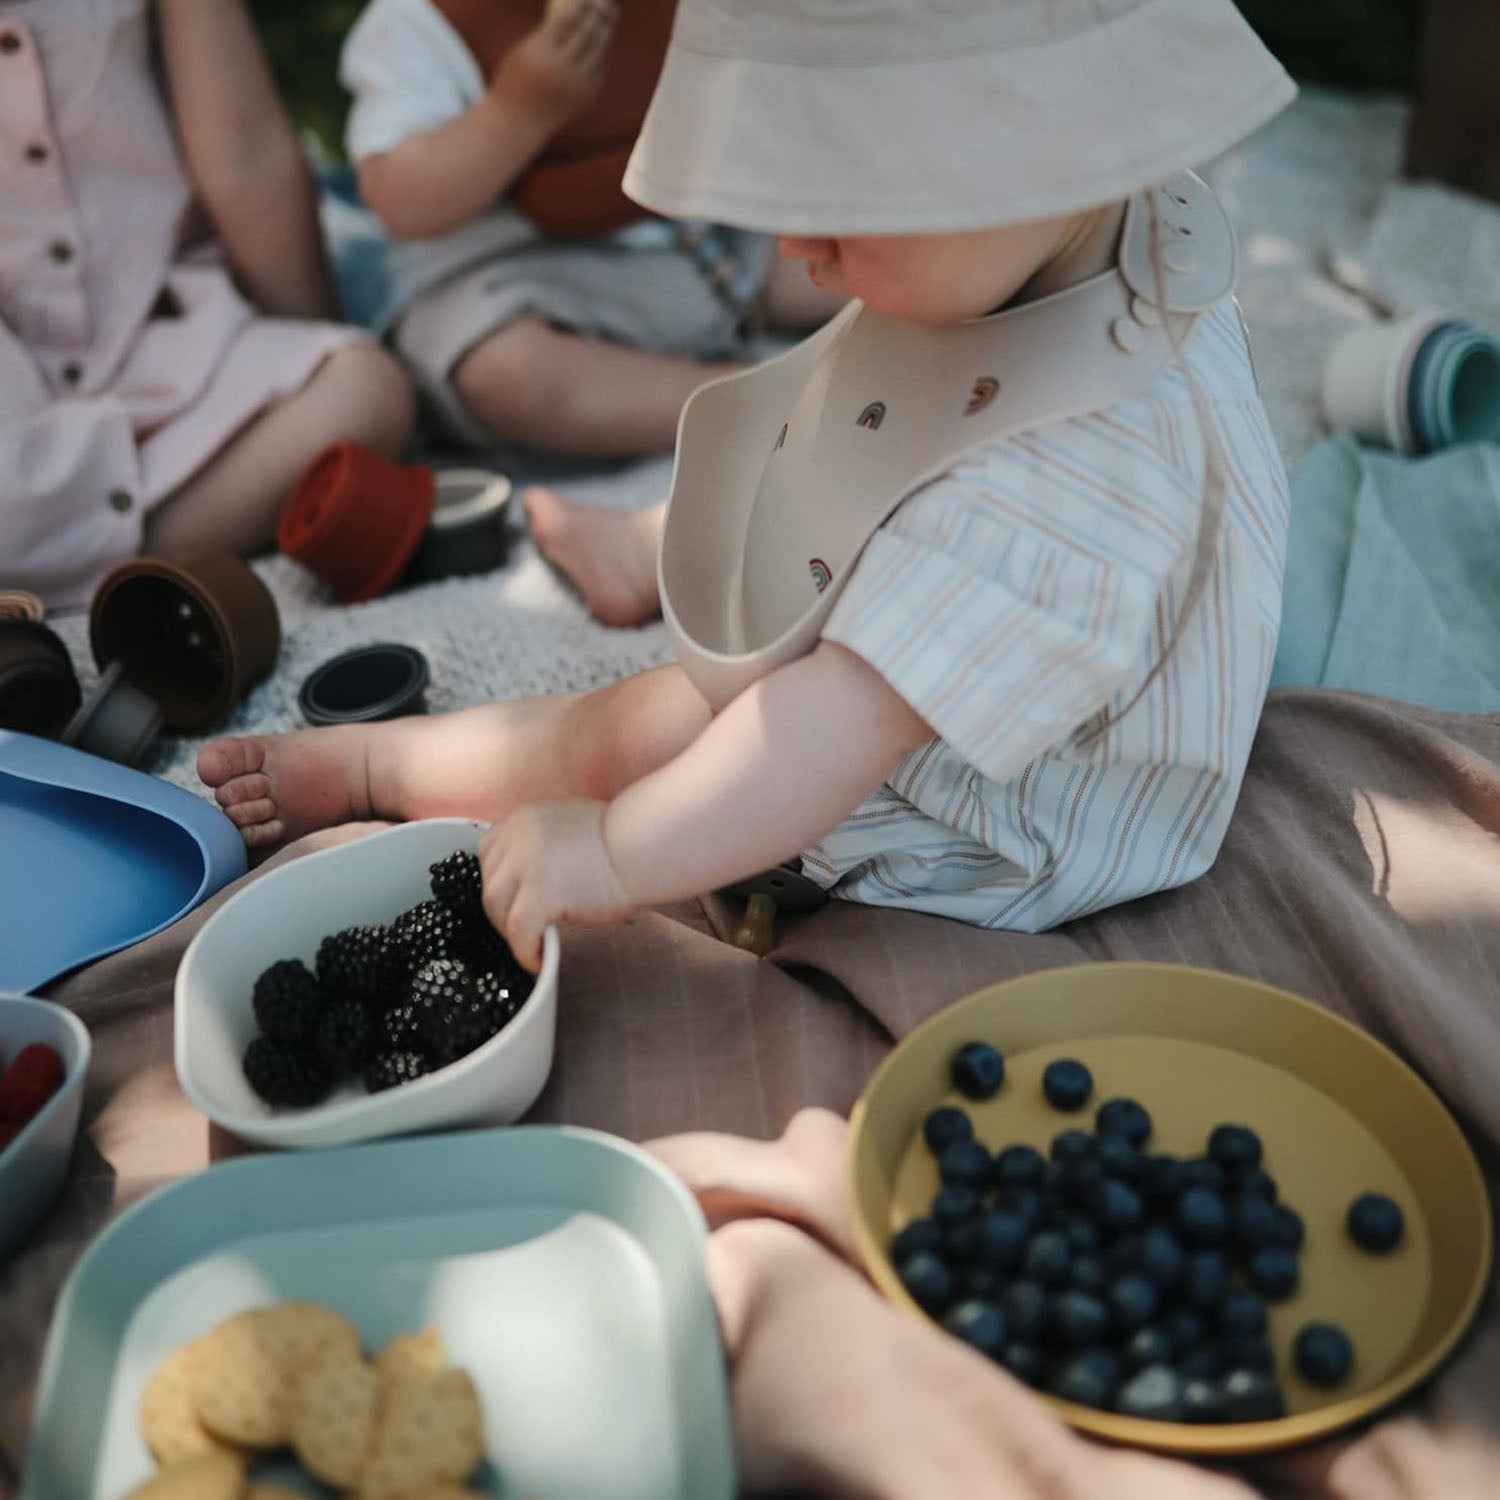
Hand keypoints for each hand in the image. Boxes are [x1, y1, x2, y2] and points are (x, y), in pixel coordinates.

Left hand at [478, 798, 632, 971]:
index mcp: (525, 817)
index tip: (512, 900)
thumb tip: (533, 882)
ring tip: (532, 945)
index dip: (499, 881)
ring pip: (496, 907)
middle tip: (523, 929)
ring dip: (510, 931)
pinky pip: (518, 931)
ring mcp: (525, 863)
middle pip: (490, 882)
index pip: (490, 852)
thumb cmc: (621, 842)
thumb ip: (544, 846)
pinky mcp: (540, 892)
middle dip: (503, 910)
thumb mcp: (569, 827)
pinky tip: (539, 959)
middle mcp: (518, 835)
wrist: (643, 845)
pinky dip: (525, 950)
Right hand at [492, 0, 616, 128]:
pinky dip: (603, 53)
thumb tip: (572, 12)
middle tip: (603, 2)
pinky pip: (600, 69)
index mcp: (543, 52)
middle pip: (588, 33)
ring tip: (608, 17)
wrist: (519, 121)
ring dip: (606, 31)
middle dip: (598, 14)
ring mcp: (577, 85)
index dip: (580, 4)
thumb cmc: (516, 79)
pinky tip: (603, 42)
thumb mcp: (525, 50)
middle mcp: (563, 68)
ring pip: (599, 51)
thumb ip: (548, 32)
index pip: (568, 19)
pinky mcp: (586, 97)